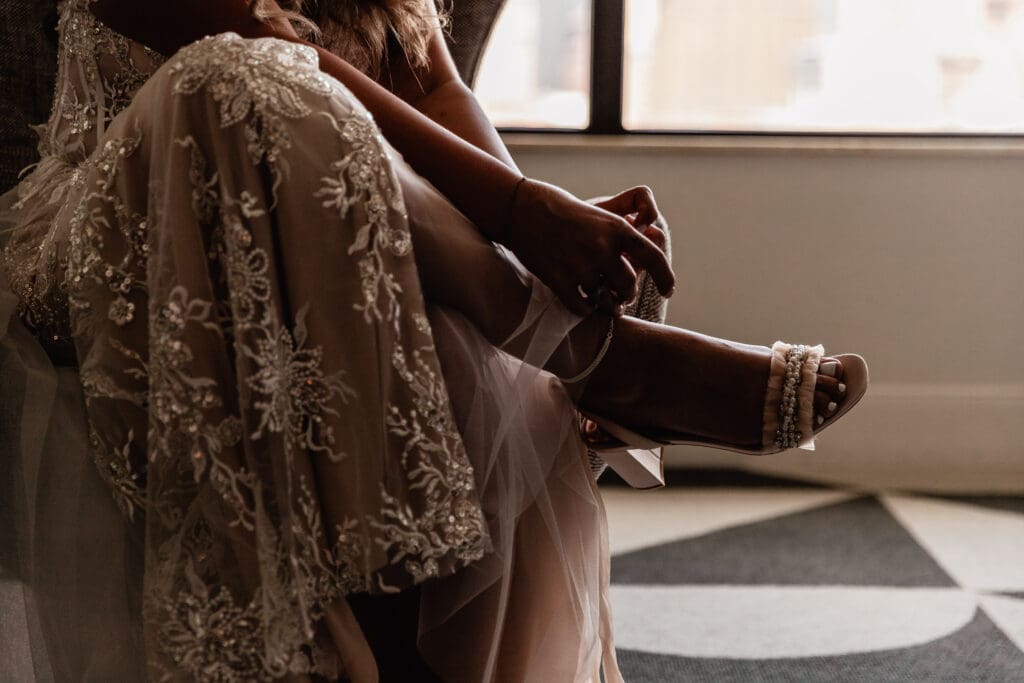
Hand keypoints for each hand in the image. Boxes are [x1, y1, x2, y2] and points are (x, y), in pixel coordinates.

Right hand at [501, 179, 674, 315]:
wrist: (522, 210)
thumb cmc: (566, 210)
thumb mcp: (602, 212)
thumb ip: (628, 230)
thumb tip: (657, 239)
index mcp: (617, 229)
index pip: (655, 258)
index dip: (666, 279)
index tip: (668, 291)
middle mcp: (602, 248)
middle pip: (629, 285)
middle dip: (629, 295)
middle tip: (624, 298)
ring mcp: (579, 265)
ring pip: (605, 299)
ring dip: (608, 305)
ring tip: (608, 305)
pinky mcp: (558, 280)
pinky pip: (581, 308)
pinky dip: (586, 310)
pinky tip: (585, 305)